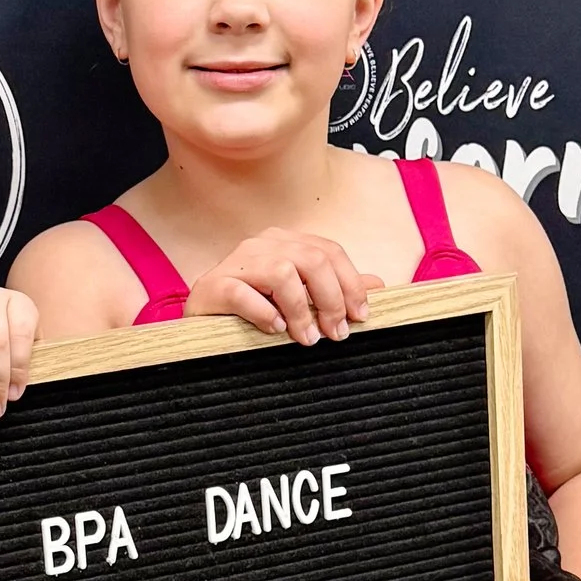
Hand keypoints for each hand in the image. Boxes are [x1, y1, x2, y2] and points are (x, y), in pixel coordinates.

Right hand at [187, 230, 370, 345]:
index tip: (360, 317)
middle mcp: (261, 245)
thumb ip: (334, 289)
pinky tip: (275, 329)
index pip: (329, 251)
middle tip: (335, 334)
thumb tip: (377, 284)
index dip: (350, 284)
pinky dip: (265, 314)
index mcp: (285, 242)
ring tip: (306, 338)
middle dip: (331, 300)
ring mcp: (235, 263)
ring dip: (301, 310)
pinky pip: (243, 294)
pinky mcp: (213, 287)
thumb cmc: (254, 312)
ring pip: (282, 272)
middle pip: (312, 260)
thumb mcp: (300, 300)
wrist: (202, 325)